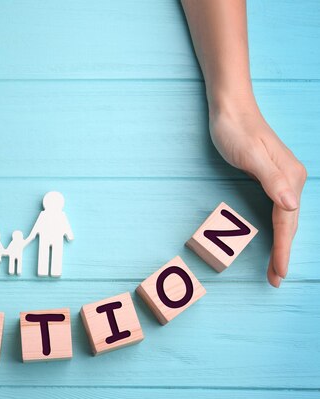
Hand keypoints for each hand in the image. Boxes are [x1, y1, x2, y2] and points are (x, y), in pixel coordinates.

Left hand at [209, 103, 306, 286]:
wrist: (230, 108)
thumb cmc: (235, 130)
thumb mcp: (250, 155)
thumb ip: (271, 179)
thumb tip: (292, 205)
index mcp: (289, 177)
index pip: (287, 221)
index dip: (283, 248)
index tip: (280, 272)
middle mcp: (292, 179)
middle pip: (290, 223)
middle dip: (284, 252)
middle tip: (275, 278)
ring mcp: (284, 177)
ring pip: (286, 218)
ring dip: (282, 242)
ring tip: (276, 266)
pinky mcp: (272, 175)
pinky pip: (279, 209)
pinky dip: (278, 228)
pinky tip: (275, 237)